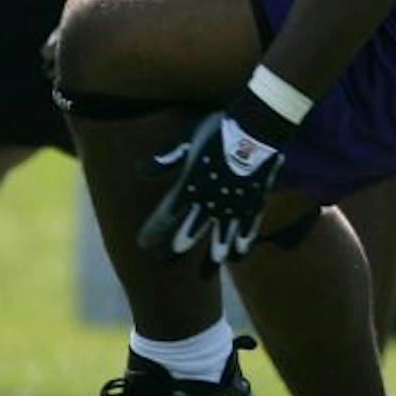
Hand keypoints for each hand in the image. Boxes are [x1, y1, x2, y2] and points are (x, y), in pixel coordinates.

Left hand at [138, 112, 285, 267]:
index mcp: (190, 187)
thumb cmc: (218, 130)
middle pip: (191, 231)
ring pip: (222, 236)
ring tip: (211, 268)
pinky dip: (243, 242)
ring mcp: (234, 206)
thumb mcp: (185, 139)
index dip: (154, 232)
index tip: (143, 244)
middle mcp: (210, 203)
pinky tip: (240, 254)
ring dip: (214, 252)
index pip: (166, 216)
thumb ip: (165, 158)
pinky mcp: (253, 203)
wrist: (256, 128)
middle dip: (178, 247)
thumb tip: (139, 170)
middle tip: (168, 260)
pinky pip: (248, 228)